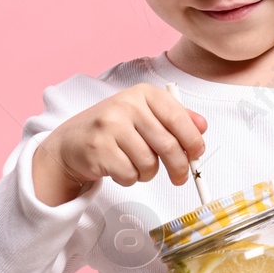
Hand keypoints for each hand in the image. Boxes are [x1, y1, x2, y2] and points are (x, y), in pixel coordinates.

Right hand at [32, 83, 206, 206]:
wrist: (71, 142)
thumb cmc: (113, 129)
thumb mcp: (144, 115)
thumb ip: (174, 118)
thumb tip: (202, 126)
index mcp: (142, 93)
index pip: (177, 117)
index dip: (192, 139)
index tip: (198, 154)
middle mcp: (126, 105)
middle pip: (167, 144)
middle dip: (179, 167)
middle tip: (180, 177)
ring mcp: (110, 126)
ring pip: (149, 163)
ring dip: (148, 173)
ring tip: (136, 165)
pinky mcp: (99, 149)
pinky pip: (130, 175)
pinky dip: (129, 178)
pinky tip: (119, 168)